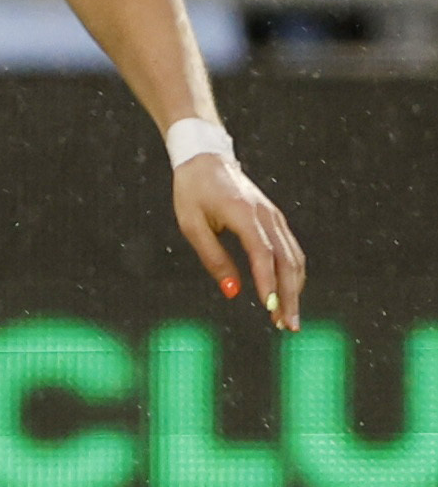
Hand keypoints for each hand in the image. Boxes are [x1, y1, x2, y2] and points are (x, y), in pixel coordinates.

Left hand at [173, 151, 306, 329]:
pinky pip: (291, 250)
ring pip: (294, 258)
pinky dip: (293, 275)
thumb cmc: (193, 193)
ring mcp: (275, 217)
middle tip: (288, 326)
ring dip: (294, 290)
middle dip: (289, 296)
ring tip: (288, 318)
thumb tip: (233, 292)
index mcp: (244, 214)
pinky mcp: (276, 220)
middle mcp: (267, 216)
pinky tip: (288, 294)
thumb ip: (213, 259)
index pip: (263, 254)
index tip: (269, 307)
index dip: (268, 282)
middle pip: (287, 261)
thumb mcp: (192, 226)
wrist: (206, 160)